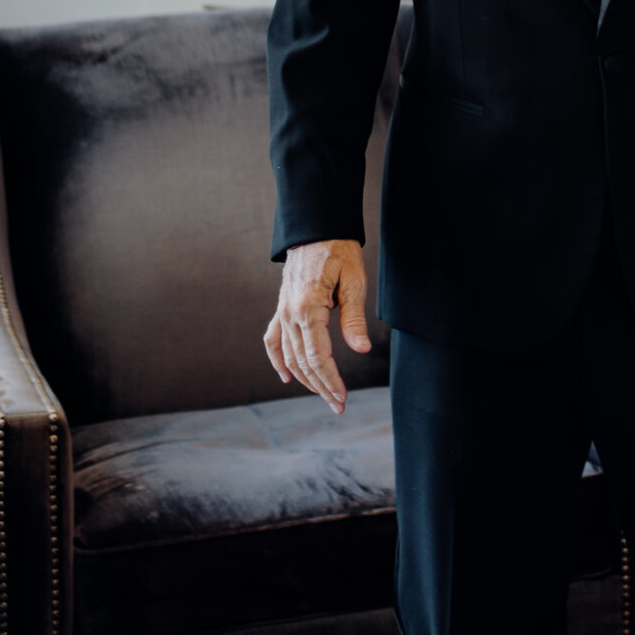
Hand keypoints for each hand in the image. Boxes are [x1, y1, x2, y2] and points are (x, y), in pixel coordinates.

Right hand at [263, 238, 370, 413]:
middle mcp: (290, 313)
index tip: (342, 398)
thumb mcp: (354, 282)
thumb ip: (354, 320)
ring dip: (305, 379)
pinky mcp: (282, 308)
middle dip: (321, 386)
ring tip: (324, 395)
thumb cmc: (339, 252)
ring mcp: (282, 311)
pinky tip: (287, 377)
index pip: (318, 356)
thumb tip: (361, 350)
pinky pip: (274, 340)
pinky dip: (278, 360)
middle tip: (338, 405)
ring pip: (290, 355)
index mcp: (308, 308)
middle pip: (303, 362)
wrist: (317, 229)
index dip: (330, 380)